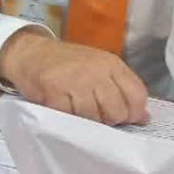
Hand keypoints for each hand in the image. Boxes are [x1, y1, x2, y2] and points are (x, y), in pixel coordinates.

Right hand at [0, 29, 149, 125]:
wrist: (30, 52)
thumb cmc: (68, 64)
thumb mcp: (99, 69)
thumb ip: (122, 90)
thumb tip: (143, 118)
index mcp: (111, 64)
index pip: (137, 95)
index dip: (133, 114)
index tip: (123, 118)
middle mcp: (96, 69)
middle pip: (117, 111)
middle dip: (109, 120)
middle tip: (96, 116)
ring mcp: (74, 79)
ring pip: (94, 117)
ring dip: (87, 122)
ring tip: (78, 112)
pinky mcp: (53, 89)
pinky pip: (70, 117)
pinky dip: (67, 119)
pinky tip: (63, 110)